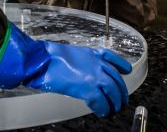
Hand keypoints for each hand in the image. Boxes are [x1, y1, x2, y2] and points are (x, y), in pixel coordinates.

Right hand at [0, 24, 131, 116]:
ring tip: (114, 109)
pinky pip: (102, 102)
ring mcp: (94, 75)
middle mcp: (96, 63)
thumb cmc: (48, 57)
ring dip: (115, 102)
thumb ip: (80, 62)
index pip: (112, 58)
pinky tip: (102, 112)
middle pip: (116, 79)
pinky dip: (103, 109)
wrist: (41, 60)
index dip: (121, 65)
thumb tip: (81, 72)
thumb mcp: (69, 54)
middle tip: (121, 100)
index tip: (126, 70)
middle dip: (121, 92)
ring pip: (113, 91)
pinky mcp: (89, 88)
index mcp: (91, 53)